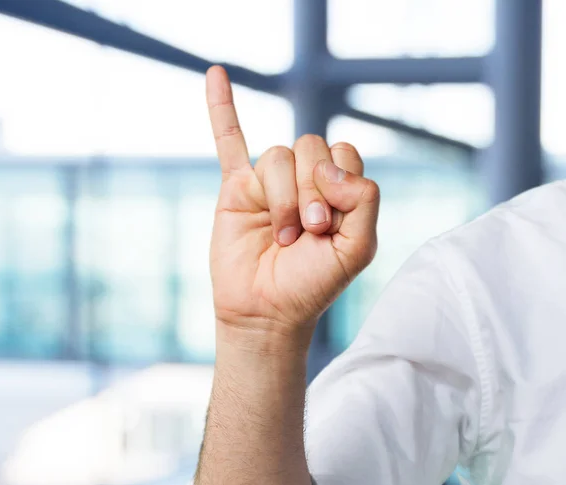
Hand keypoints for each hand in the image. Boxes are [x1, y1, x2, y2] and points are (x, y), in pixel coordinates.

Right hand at [207, 66, 379, 334]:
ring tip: (281, 236)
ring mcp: (269, 183)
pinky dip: (222, 107)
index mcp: (337, 190)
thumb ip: (364, 200)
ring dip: (282, 198)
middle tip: (308, 230)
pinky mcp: (236, 189)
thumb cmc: (312, 285)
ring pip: (276, 155)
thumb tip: (330, 165)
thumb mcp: (357, 248)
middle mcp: (304, 181)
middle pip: (311, 146)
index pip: (343, 155)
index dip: (339, 182)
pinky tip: (216, 74)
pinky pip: (228, 141)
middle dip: (311, 190)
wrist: (267, 312)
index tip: (329, 223)